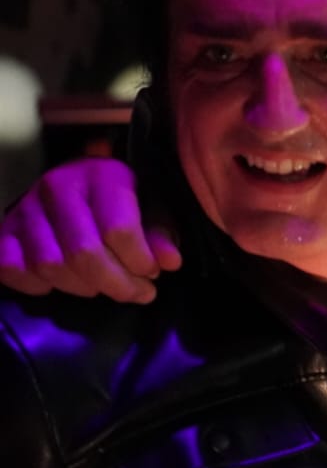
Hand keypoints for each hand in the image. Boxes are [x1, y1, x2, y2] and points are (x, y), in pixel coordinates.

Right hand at [0, 157, 180, 303]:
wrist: (81, 183)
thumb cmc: (124, 199)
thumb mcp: (153, 208)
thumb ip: (162, 233)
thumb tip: (170, 262)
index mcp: (102, 174)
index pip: (118, 229)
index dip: (139, 261)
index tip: (153, 274)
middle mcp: (58, 186)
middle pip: (83, 253)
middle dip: (115, 284)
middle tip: (136, 293)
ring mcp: (26, 208)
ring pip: (49, 266)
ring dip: (82, 287)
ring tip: (103, 286)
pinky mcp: (4, 228)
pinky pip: (10, 269)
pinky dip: (34, 285)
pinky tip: (60, 284)